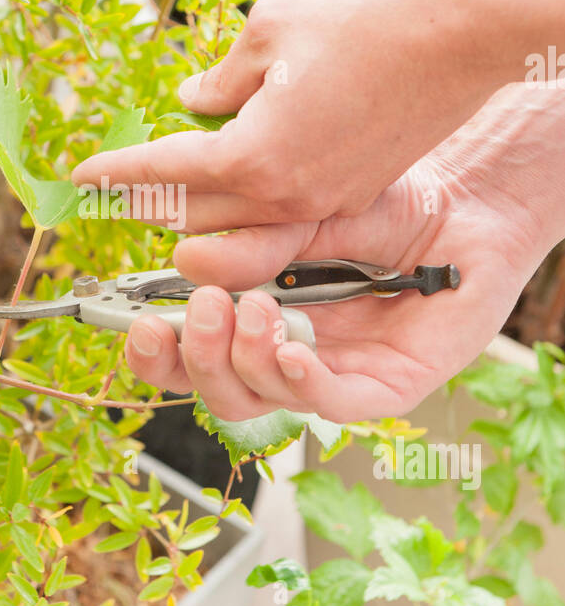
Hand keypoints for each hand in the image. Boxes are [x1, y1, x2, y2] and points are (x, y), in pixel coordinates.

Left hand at [73, 0, 537, 227]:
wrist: (464, 32)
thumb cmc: (365, 18)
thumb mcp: (271, 29)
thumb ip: (222, 78)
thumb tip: (196, 102)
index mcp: (254, 156)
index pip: (164, 174)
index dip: (115, 175)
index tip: (79, 179)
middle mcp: (287, 195)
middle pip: (195, 214)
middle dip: (144, 205)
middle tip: (105, 197)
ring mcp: (325, 201)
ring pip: (242, 222)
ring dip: (198, 212)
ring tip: (161, 197)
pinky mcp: (355, 193)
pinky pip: (286, 211)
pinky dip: (250, 201)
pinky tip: (236, 178)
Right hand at [122, 93, 564, 422]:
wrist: (468, 203)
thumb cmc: (386, 205)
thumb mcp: (302, 211)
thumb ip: (250, 239)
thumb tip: (185, 259)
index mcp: (253, 317)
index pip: (186, 354)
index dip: (153, 350)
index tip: (135, 319)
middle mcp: (285, 355)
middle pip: (213, 390)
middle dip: (192, 358)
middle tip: (201, 307)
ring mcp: (332, 376)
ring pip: (258, 401)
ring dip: (241, 360)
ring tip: (252, 307)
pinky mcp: (384, 388)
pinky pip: (327, 402)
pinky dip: (297, 379)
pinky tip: (286, 345)